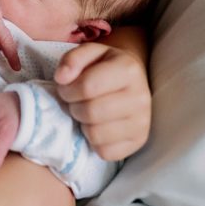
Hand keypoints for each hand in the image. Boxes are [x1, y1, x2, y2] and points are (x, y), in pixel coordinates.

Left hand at [55, 42, 151, 160]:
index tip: (67, 88)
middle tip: (75, 102)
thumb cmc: (104, 66)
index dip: (68, 90)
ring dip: (83, 125)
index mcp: (128, 69)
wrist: (131, 80)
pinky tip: (97, 127)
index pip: (87, 86)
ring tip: (86, 114)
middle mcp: (140, 97)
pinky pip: (105, 152)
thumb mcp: (89, 53)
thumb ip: (72, 59)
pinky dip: (94, 142)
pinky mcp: (139, 142)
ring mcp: (142, 122)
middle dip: (74, 107)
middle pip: (90, 112)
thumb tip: (62, 78)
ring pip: (95, 134)